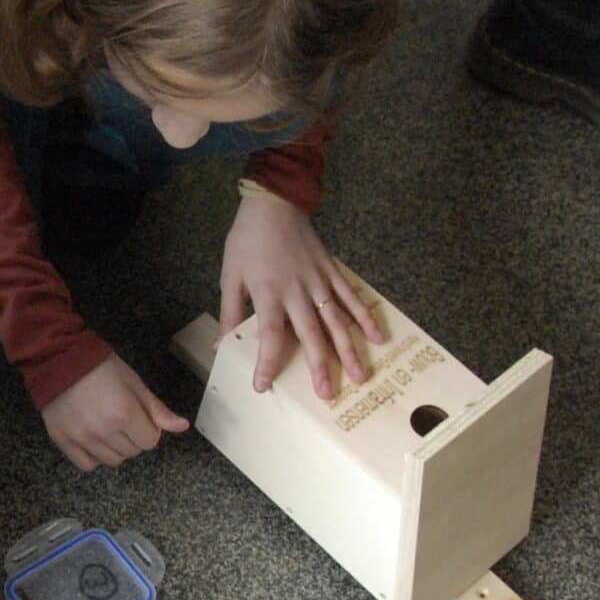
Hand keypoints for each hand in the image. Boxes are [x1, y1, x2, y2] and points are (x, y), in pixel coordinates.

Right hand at [40, 353, 188, 471]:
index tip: (138, 416)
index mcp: (124, 413)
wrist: (58, 359)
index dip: (148, 429)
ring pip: (112, 461)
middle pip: (132, 452)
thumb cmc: (99, 367)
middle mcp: (103, 431)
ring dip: (115, 448)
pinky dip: (94, 457)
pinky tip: (94, 440)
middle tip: (121, 418)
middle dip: (133, 438)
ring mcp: (82, 438)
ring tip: (107, 428)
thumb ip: (156, 409)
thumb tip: (182, 427)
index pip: (150, 441)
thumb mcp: (133, 383)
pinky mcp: (63, 441)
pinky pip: (88, 465)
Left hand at [217, 193, 384, 398]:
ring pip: (337, 321)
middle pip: (311, 334)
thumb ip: (231, 313)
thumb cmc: (247, 241)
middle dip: (319, 367)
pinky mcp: (332, 272)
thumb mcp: (231, 276)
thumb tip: (221, 345)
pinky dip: (365, 317)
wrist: (273, 204)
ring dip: (349, 350)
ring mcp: (319, 281)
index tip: (264, 385)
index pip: (270, 335)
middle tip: (327, 395)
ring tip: (360, 377)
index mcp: (269, 293)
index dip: (268, 362)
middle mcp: (298, 291)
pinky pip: (352, 297)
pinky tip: (377, 338)